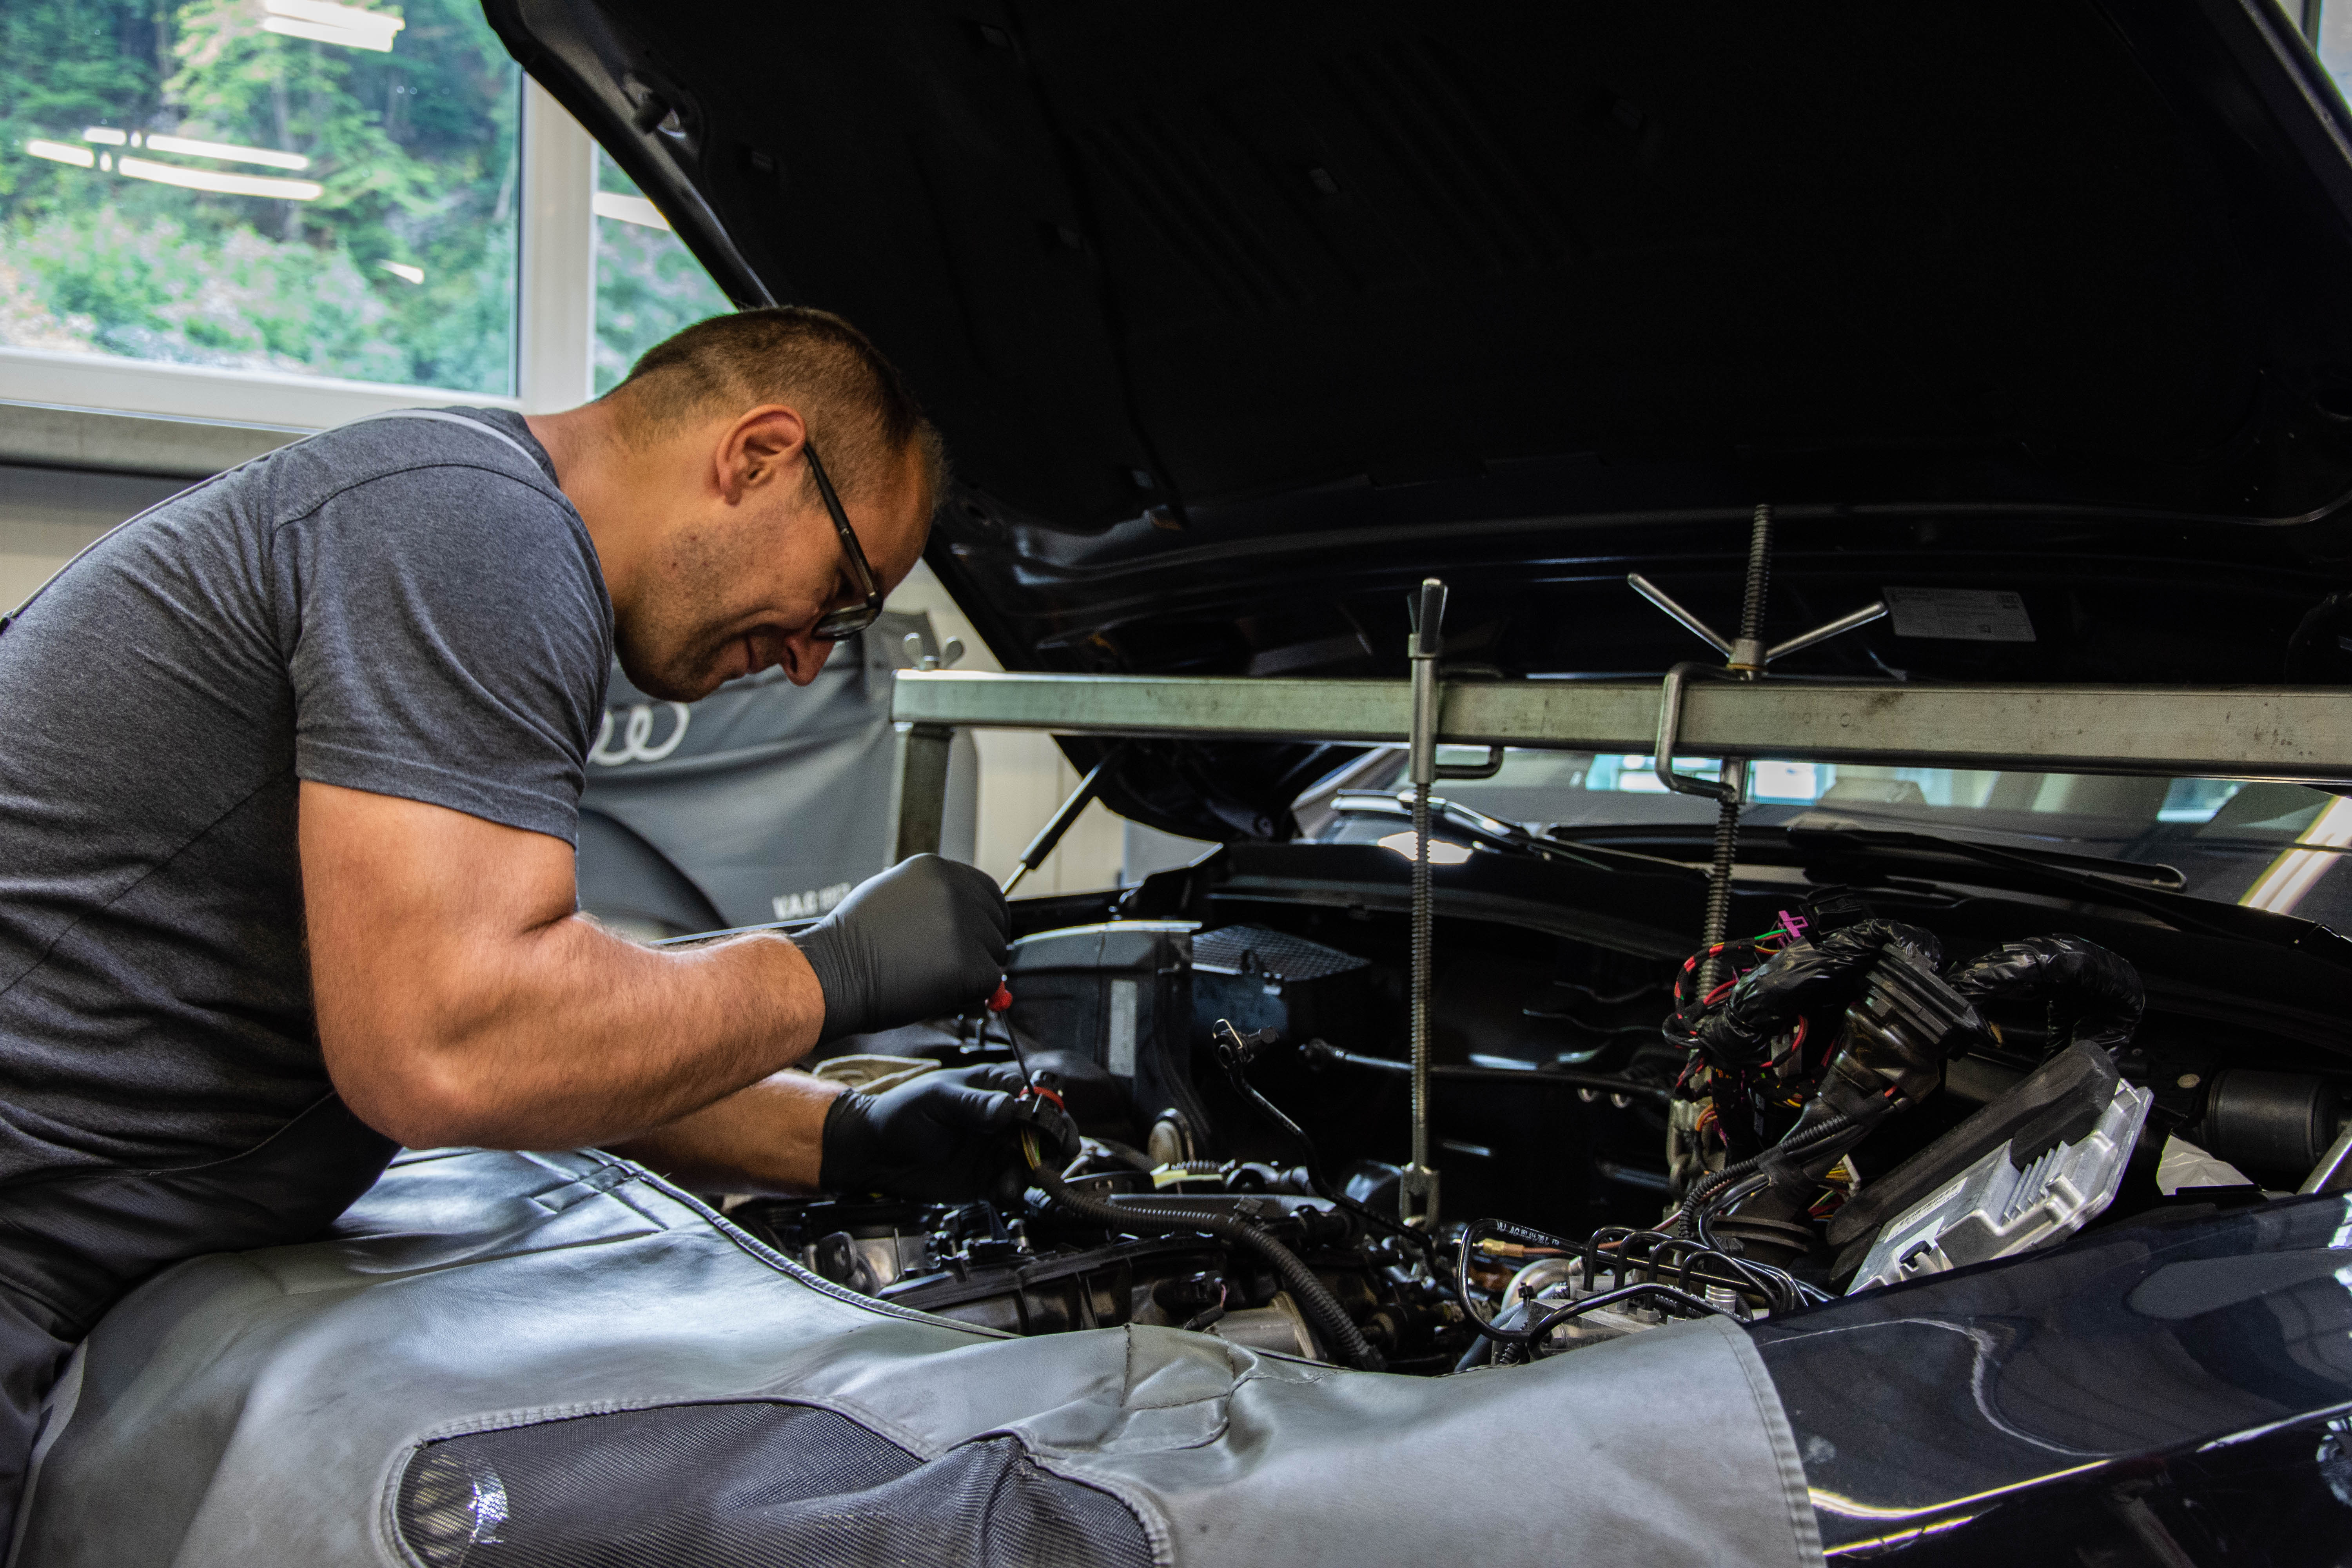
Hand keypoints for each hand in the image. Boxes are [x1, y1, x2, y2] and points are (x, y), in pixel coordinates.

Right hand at [790, 855, 1007, 1043]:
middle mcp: (953, 890)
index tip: (980, 937)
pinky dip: (970, 993)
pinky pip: (989, 982)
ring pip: (994, 953)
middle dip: (982, 946)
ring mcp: (962, 925)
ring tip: (930, 974)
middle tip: (954, 965)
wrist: (833, 973)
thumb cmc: (852, 944)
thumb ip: (933, 901)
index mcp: (936, 869)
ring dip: (973, 970)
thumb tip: (967, 920)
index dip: (986, 919)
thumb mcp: (893, 897)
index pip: (987, 890)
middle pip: (996, 922)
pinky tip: (936, 989)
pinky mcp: (968, 963)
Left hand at [819, 1064, 1028, 1200]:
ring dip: (1030, 1175)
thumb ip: (973, 1104)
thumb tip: (1007, 1106)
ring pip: (1031, 1164)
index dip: (1049, 1117)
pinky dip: (1014, 1193)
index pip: (1035, 1100)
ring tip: (1012, 1183)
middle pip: (1042, 1134)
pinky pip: (1011, 1189)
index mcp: (992, 1090)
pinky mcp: (984, 1180)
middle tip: (1042, 1163)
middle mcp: (999, 1121)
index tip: (1053, 1134)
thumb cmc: (899, 1115)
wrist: (873, 1153)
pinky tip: (1004, 1193)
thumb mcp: (936, 1100)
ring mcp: (993, 1152)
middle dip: (1048, 1149)